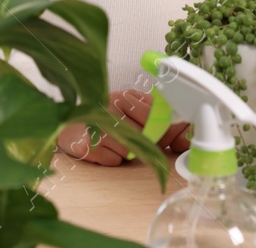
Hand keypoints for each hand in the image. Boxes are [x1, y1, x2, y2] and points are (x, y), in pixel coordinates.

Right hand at [56, 90, 189, 165]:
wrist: (68, 127)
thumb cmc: (105, 121)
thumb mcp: (133, 113)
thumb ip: (161, 123)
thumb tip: (187, 139)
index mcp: (126, 96)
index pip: (157, 116)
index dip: (166, 132)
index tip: (170, 138)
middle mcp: (111, 106)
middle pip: (146, 135)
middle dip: (146, 144)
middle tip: (136, 142)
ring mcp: (98, 124)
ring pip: (131, 149)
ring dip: (127, 153)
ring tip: (115, 143)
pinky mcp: (87, 145)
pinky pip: (114, 160)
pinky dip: (113, 159)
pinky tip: (104, 149)